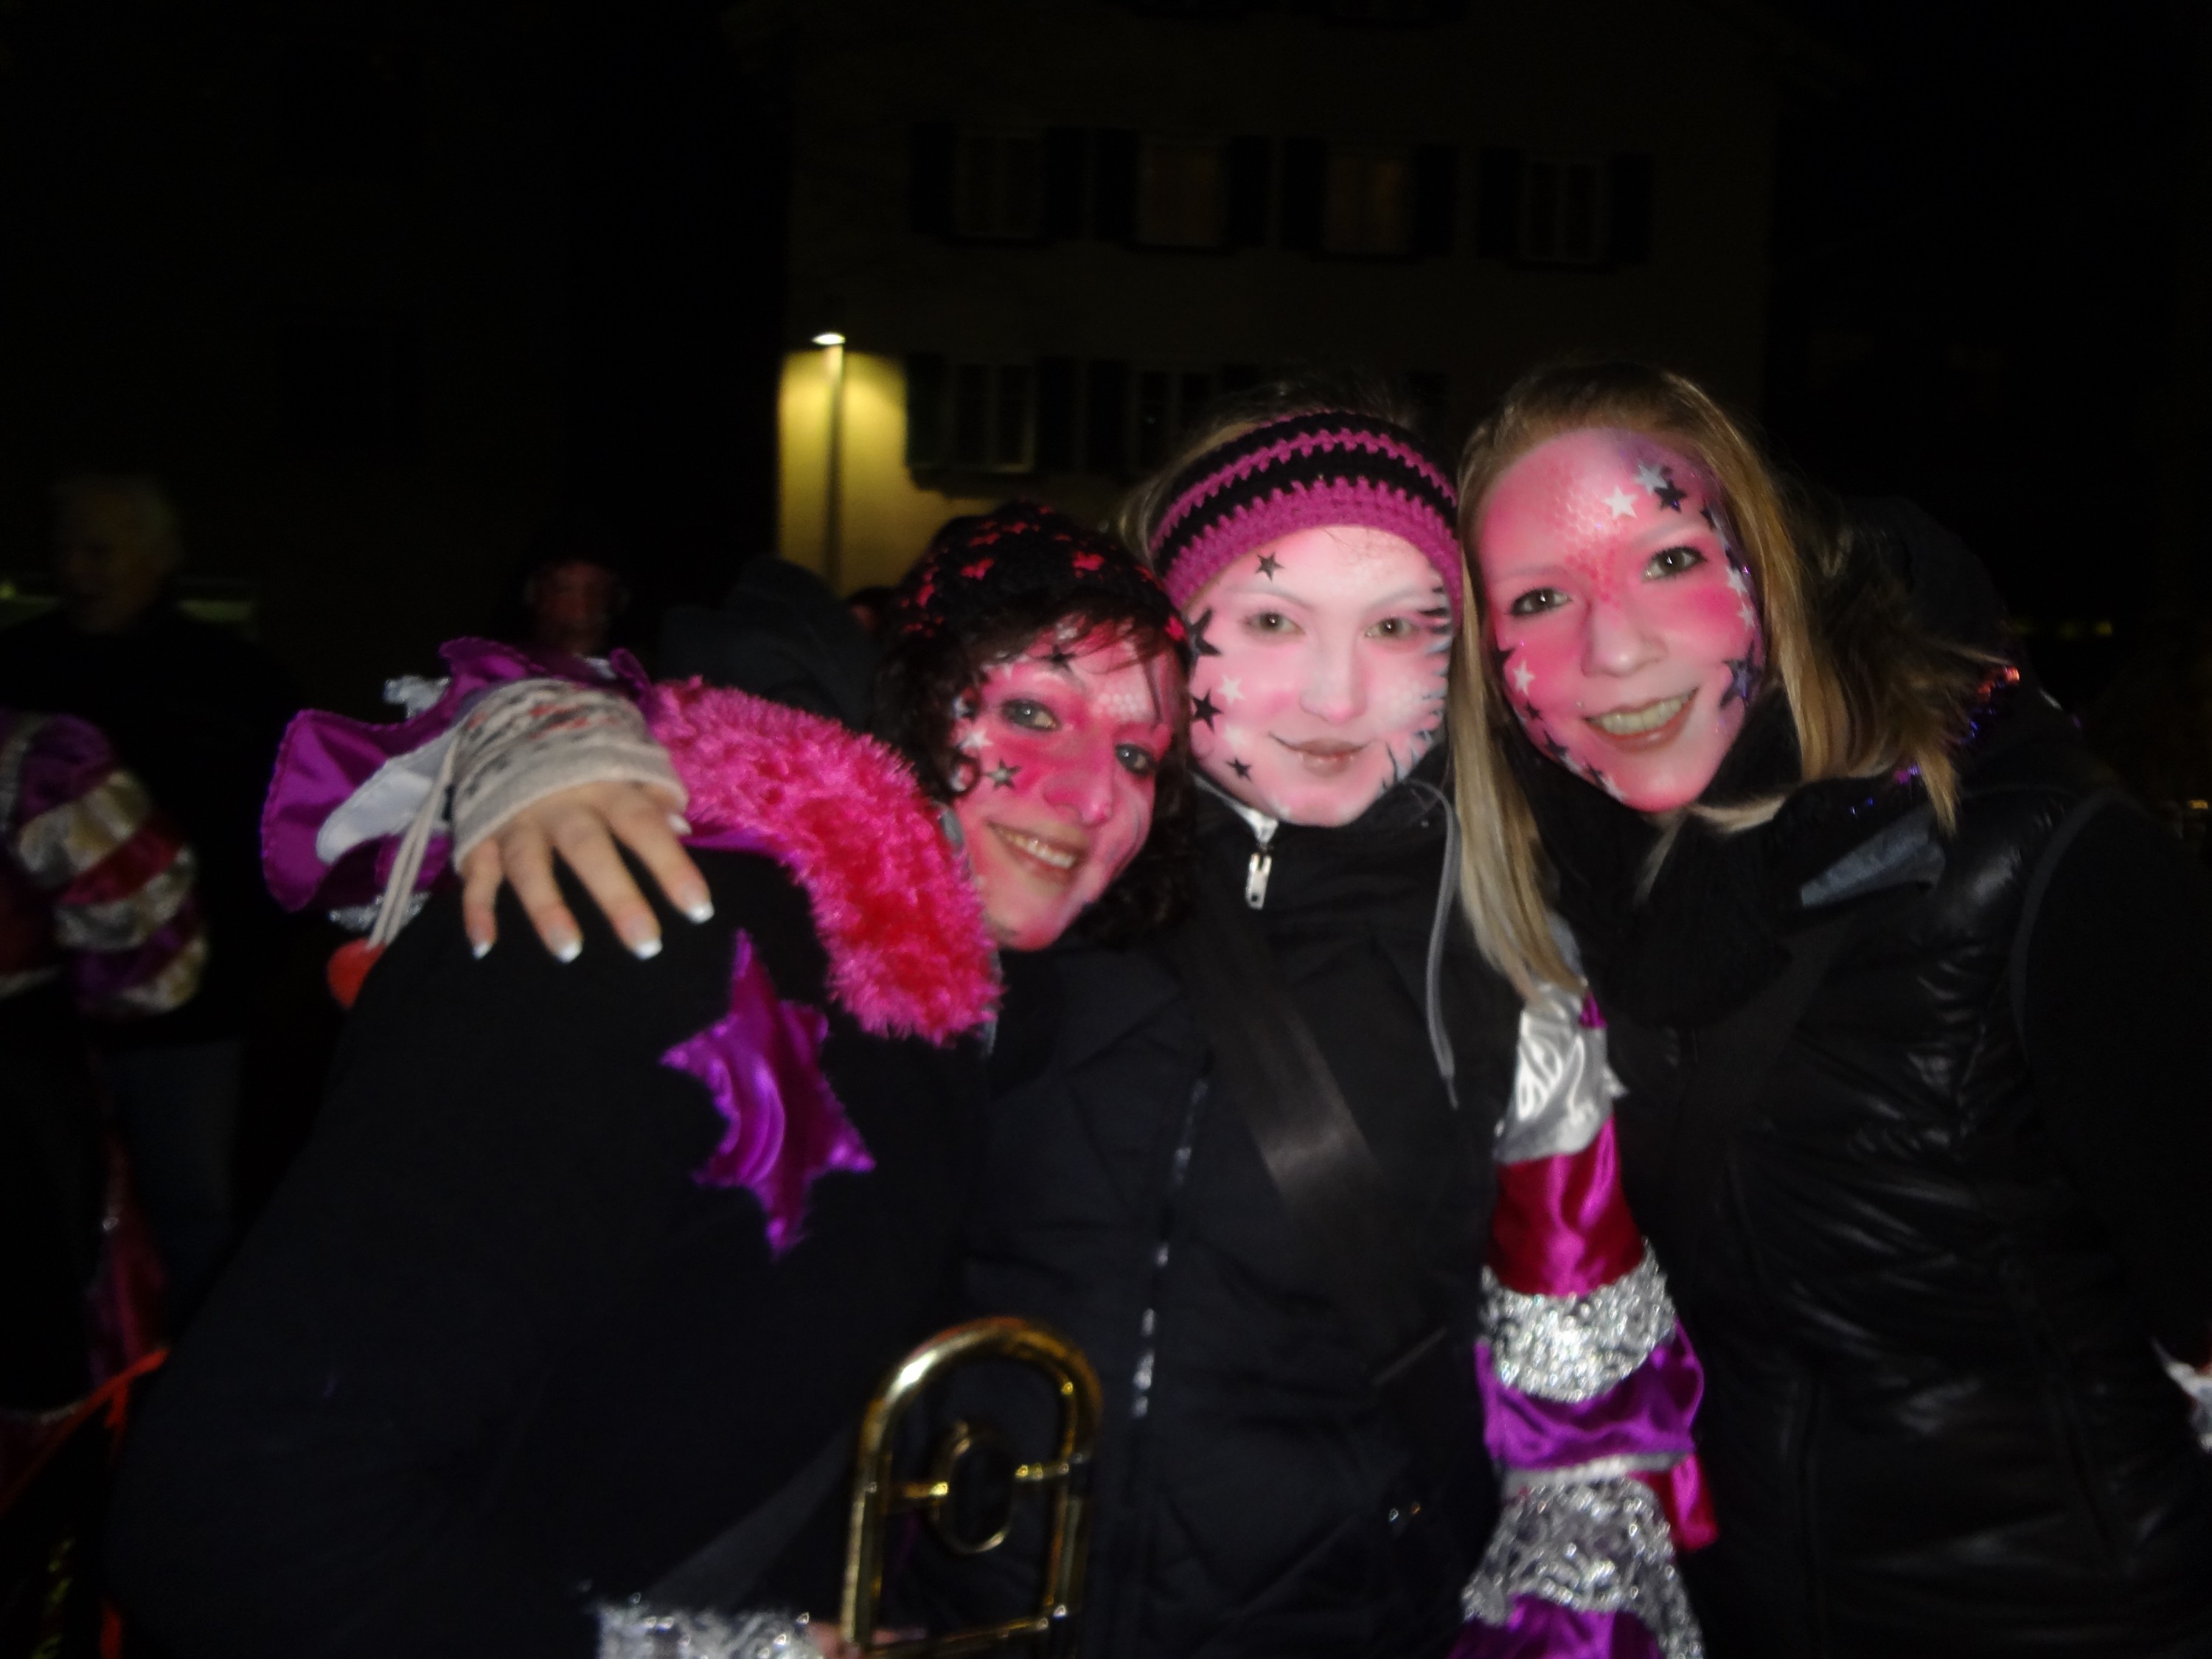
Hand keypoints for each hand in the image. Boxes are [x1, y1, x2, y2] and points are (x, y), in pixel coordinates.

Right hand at [459, 780, 711, 960]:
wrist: (510, 722)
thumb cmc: (586, 760)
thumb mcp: (626, 763)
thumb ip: (654, 793)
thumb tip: (680, 829)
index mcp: (605, 788)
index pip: (642, 826)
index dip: (670, 865)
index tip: (698, 909)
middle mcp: (560, 806)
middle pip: (588, 849)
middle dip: (616, 896)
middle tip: (646, 944)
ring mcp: (517, 821)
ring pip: (529, 865)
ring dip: (546, 907)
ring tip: (568, 952)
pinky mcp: (480, 835)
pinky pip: (475, 874)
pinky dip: (476, 910)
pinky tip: (484, 946)